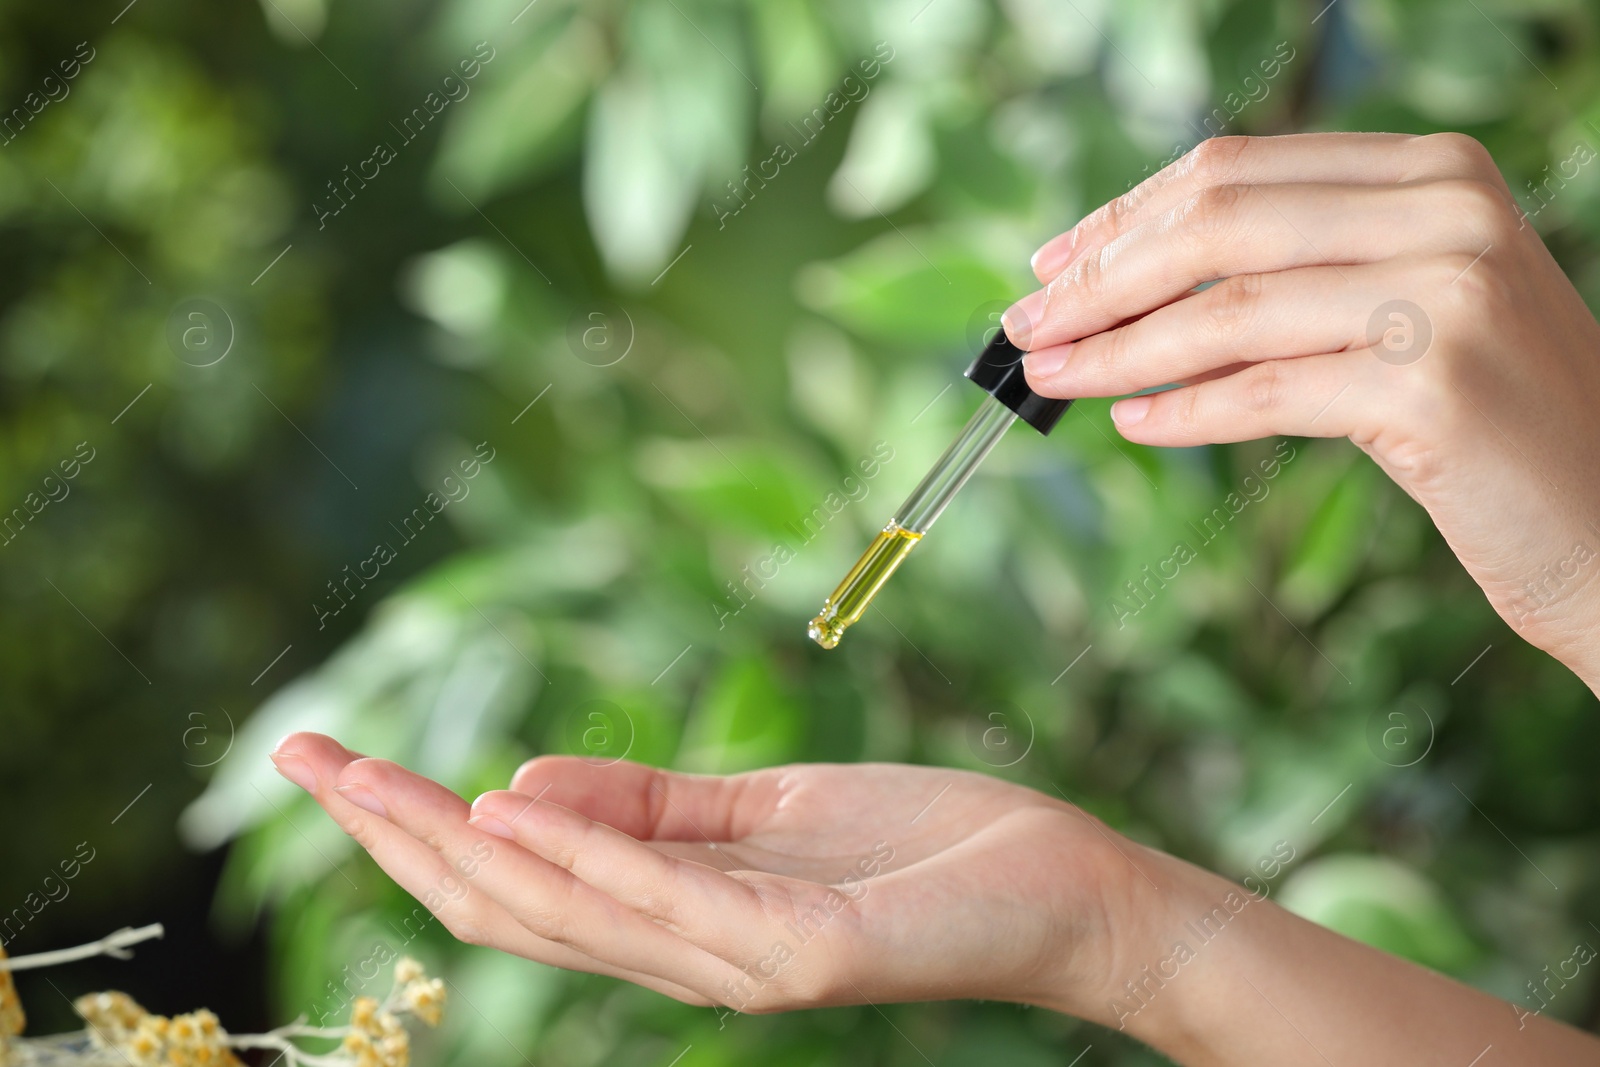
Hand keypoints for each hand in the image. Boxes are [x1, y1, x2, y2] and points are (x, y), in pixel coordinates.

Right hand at [268, 732, 1184, 1022]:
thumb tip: (513, 784)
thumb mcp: (765, 810)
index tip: (328, 760)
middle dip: (394, 836)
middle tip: (300, 758)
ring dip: (457, 846)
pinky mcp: (805, 952)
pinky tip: (512, 808)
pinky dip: (587, 857)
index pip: (515, 882)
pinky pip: (676, 905)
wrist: (1059, 886)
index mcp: (675, 918)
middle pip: (509, 906)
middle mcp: (687, 957)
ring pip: (568, 914)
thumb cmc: (919, 847)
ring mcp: (742, 964)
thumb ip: (649, 806)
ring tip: (370, 781)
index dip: (410, 829)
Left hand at [1006, 133, 1599, 691]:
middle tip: (1026, 328)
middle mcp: (1445, 212)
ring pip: (1227, 309)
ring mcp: (1445, 293)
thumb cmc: (1496, 423)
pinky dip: (1185, 409)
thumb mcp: (1405, 316)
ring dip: (1117, 349)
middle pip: (1217, 224)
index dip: (1124, 218)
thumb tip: (1129, 290)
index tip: (1051, 266)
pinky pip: (1265, 391)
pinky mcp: (1434, 384)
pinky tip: (1131, 424)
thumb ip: (1298, 278)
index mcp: (1432, 172)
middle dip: (1100, 279)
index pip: (1234, 173)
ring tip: (1052, 379)